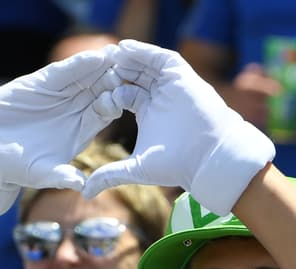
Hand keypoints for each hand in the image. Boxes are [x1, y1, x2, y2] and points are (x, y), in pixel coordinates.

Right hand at [0, 47, 126, 217]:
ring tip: (117, 55)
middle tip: (135, 66)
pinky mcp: (38, 85)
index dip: (119, 102)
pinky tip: (92, 57)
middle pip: (100, 90)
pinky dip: (76, 65)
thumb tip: (81, 185)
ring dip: (99, 67)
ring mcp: (57, 96)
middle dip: (115, 78)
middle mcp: (74, 110)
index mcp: (81, 131)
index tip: (136, 95)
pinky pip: (61, 72)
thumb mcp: (40, 173)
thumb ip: (60, 176)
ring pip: (83, 78)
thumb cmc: (15, 167)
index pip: (106, 112)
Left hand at [84, 39, 275, 215]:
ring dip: (126, 57)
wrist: (209, 158)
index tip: (88, 86)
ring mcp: (171, 85)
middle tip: (93, 63)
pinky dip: (143, 50)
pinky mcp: (182, 77)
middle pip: (131, 75)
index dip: (106, 89)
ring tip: (107, 52)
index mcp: (147, 113)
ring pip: (145, 64)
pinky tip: (125, 47)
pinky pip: (160, 57)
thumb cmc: (177, 165)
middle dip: (114, 69)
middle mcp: (158, 97)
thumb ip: (110, 175)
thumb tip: (86, 195)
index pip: (122, 93)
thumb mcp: (136, 168)